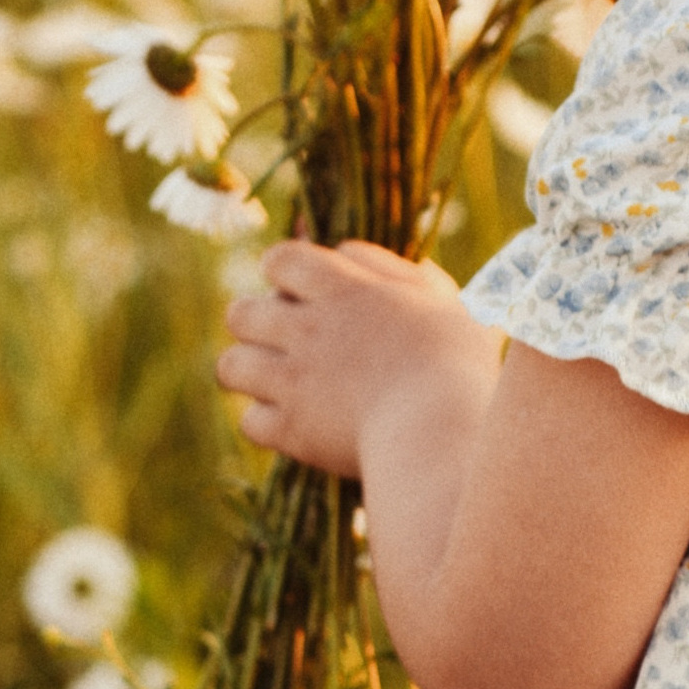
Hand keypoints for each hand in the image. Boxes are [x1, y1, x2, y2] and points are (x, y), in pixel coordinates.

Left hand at [217, 239, 496, 477]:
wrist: (439, 429)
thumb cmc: (457, 363)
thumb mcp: (448, 303)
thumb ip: (406, 276)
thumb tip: (363, 257)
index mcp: (342, 289)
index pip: (280, 259)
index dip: (283, 274)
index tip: (301, 292)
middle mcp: (306, 329)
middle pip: (240, 312)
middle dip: (255, 325)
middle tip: (284, 343)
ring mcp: (292, 380)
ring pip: (231, 366)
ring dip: (250, 373)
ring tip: (277, 385)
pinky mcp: (291, 430)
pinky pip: (250, 422)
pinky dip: (268, 425)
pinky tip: (295, 427)